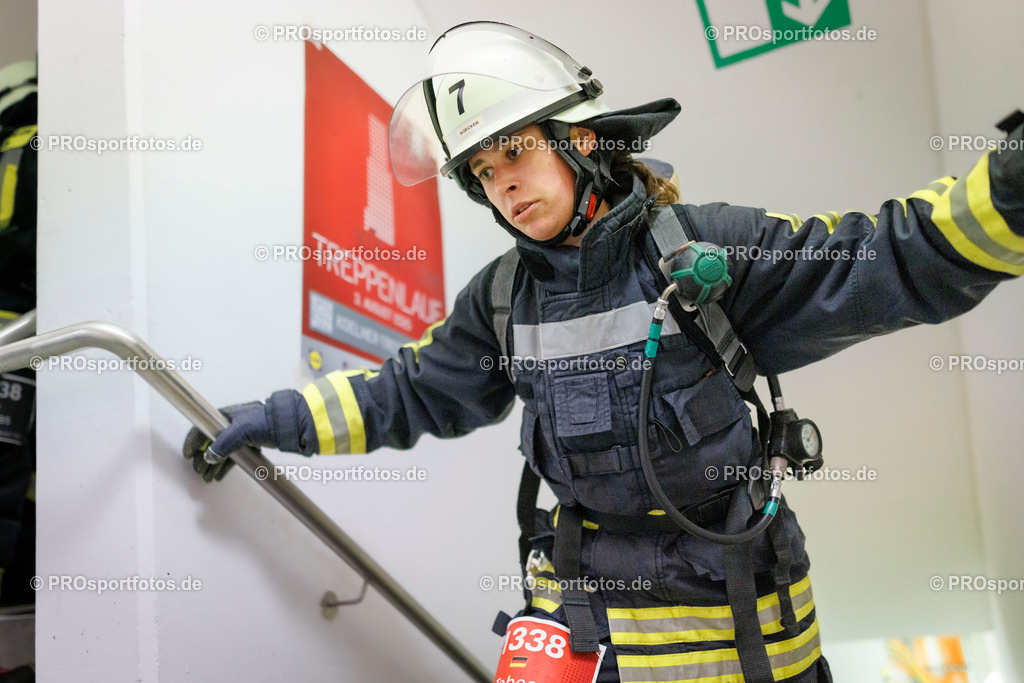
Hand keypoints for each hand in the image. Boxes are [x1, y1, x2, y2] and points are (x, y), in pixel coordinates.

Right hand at [182, 390, 317, 481]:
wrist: (291, 426)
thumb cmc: (267, 422)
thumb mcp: (242, 430)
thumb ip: (224, 442)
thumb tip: (208, 457)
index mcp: (225, 416)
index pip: (202, 427)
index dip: (192, 441)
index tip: (187, 455)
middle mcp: (230, 424)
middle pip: (209, 442)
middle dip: (201, 458)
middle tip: (198, 471)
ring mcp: (240, 435)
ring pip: (220, 452)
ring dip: (212, 465)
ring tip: (207, 478)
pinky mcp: (249, 445)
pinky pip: (232, 457)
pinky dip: (225, 467)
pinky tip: (219, 476)